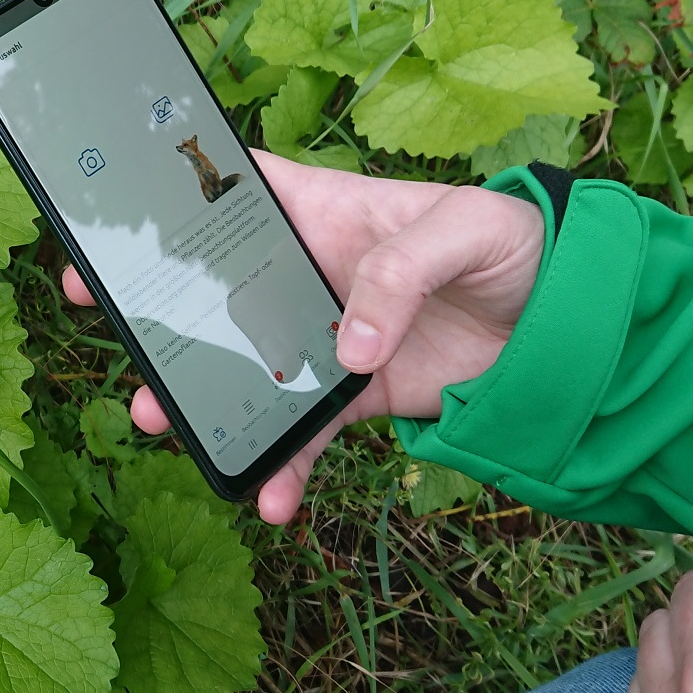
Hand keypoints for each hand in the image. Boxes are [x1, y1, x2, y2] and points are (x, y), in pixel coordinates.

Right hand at [61, 149, 544, 522]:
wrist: (576, 326)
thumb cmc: (518, 245)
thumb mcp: (467, 231)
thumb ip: (403, 272)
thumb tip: (348, 349)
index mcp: (324, 211)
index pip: (234, 193)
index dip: (171, 202)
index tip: (118, 228)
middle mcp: (308, 274)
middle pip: (216, 290)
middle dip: (161, 313)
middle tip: (116, 329)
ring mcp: (326, 338)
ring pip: (245, 369)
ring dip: (203, 400)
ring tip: (167, 424)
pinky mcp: (355, 396)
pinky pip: (304, 434)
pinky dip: (285, 468)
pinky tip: (271, 499)